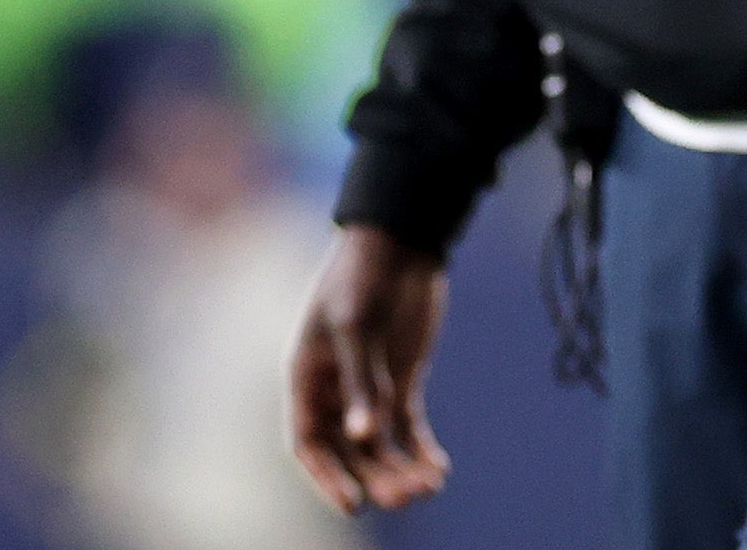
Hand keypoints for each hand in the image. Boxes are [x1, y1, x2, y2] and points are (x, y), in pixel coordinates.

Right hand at [286, 226, 452, 513]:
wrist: (401, 241)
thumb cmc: (363, 275)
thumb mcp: (356, 325)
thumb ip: (361, 381)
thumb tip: (364, 435)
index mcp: (307, 376)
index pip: (309, 441)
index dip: (326, 477)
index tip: (354, 504)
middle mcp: (335, 390)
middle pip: (349, 452)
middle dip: (374, 477)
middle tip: (405, 497)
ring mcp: (368, 388)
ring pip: (380, 446)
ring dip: (400, 469)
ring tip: (428, 485)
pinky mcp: (400, 382)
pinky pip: (408, 429)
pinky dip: (421, 451)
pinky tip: (439, 468)